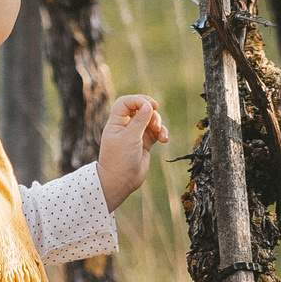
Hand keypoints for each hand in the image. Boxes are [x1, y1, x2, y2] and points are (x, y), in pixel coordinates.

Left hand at [97, 94, 169, 210]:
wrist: (121, 182)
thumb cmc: (120, 159)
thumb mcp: (130, 138)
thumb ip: (139, 120)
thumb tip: (148, 104)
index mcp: (116, 122)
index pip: (125, 102)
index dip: (138, 100)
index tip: (150, 105)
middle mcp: (125, 126)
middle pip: (139, 108)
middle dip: (150, 110)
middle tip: (156, 115)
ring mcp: (136, 134)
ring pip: (150, 119)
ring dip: (157, 122)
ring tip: (159, 133)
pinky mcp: (145, 142)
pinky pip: (156, 131)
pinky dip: (162, 133)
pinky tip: (164, 140)